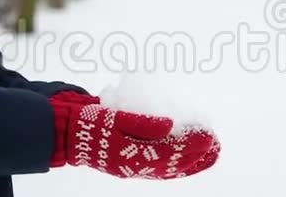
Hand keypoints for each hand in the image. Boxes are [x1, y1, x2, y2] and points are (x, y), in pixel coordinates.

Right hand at [50, 93, 219, 178]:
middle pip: (172, 163)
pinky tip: (187, 162)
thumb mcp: (114, 116)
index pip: (169, 151)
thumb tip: (169, 124)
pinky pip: (159, 169)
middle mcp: (135, 165)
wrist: (68, 134)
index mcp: (131, 153)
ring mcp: (133, 166)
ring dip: (190, 163)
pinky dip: (175, 166)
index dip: (191, 144)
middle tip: (217, 145)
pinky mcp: (131, 164)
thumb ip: (142, 122)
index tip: (209, 135)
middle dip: (196, 155)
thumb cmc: (90, 122)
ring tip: (210, 154)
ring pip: (168, 169)